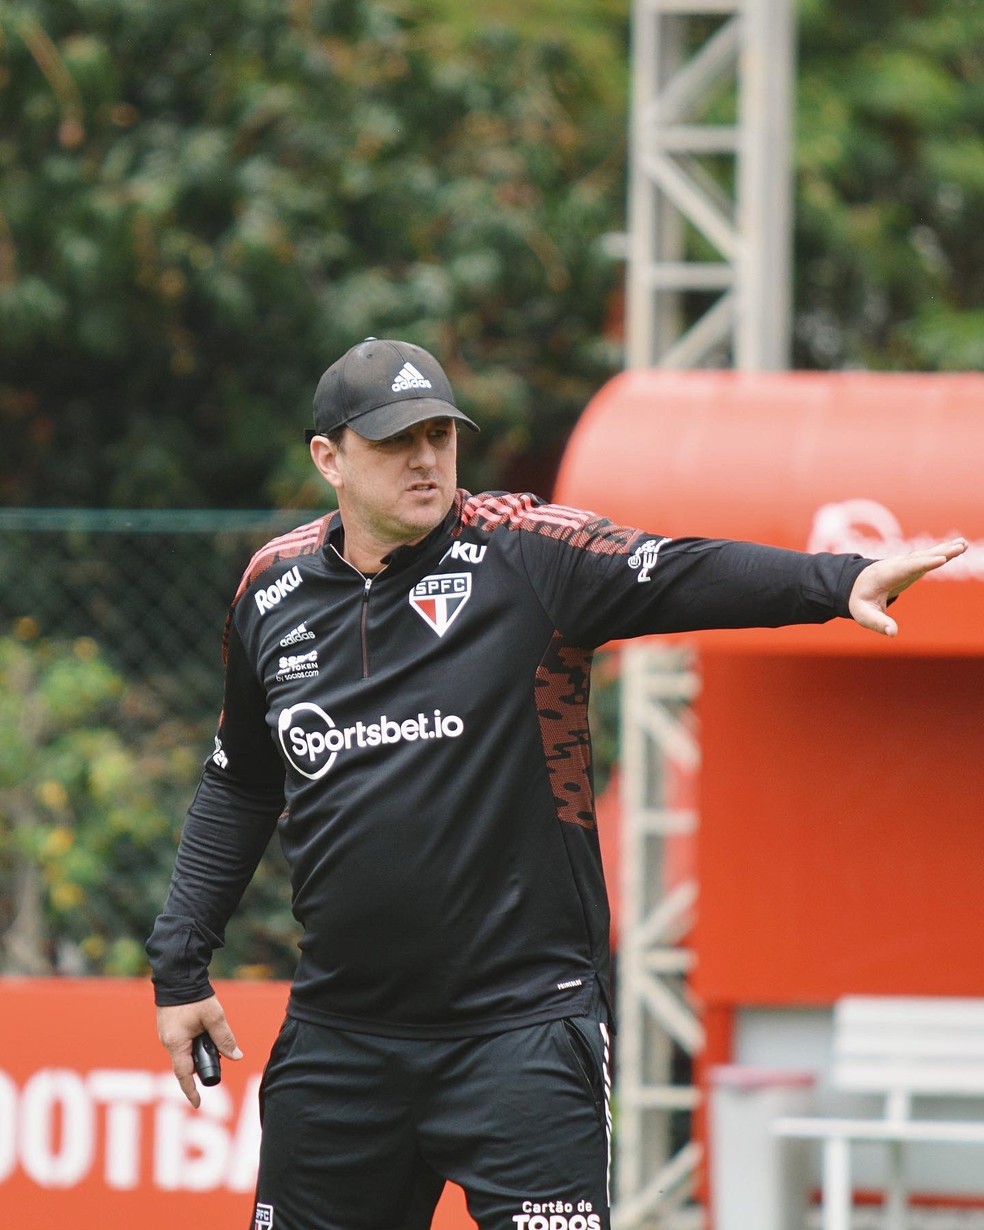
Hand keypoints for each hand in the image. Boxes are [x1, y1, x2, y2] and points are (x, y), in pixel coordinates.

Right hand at [156, 995, 242, 1107]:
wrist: (178, 975)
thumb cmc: (195, 996)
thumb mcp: (214, 1018)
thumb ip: (225, 1038)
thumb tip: (237, 1057)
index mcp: (176, 1043)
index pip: (184, 1075)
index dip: (191, 1091)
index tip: (198, 1104)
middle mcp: (168, 1042)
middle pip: (185, 1064)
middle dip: (201, 1065)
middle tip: (216, 1058)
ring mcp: (166, 1035)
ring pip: (184, 1052)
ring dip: (198, 1051)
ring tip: (211, 1037)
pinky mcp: (168, 1027)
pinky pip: (181, 1042)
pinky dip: (192, 1043)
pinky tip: (202, 1032)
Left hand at [848, 538, 967, 636]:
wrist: (855, 584)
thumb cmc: (860, 600)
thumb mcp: (863, 614)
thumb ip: (877, 623)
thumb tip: (892, 633)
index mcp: (885, 575)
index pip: (906, 568)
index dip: (923, 563)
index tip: (940, 559)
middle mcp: (897, 565)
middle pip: (920, 558)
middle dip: (939, 553)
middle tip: (958, 548)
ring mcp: (905, 563)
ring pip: (927, 555)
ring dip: (945, 549)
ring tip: (963, 544)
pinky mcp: (913, 565)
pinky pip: (930, 557)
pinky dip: (944, 551)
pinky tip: (959, 546)